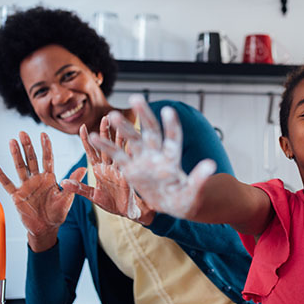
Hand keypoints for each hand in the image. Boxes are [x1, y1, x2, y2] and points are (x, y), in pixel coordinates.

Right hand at [0, 132, 85, 250]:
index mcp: (50, 178)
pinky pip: (7, 184)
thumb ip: (73, 182)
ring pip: (20, 168)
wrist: (47, 228)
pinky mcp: (17, 196)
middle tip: (23, 132)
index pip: (48, 159)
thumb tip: (85, 168)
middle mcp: (37, 179)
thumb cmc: (58, 213)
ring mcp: (26, 186)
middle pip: (32, 160)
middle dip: (28, 146)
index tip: (44, 134)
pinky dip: (1, 175)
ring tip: (12, 141)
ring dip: (16, 155)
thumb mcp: (68, 197)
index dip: (46, 147)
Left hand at [61, 117, 153, 223]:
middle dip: (106, 131)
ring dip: (120, 135)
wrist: (128, 212)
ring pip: (120, 148)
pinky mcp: (132, 173)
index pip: (91, 151)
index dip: (87, 140)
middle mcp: (111, 165)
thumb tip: (63, 182)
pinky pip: (132, 159)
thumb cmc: (110, 203)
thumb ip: (78, 188)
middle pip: (107, 145)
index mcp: (99, 169)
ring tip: (121, 121)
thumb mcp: (92, 196)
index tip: (82, 127)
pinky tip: (135, 137)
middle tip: (106, 117)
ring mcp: (122, 168)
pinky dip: (133, 148)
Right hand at [90, 95, 215, 217]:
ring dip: (123, 128)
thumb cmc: (185, 199)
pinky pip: (117, 155)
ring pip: (132, 139)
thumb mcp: (193, 192)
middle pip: (151, 131)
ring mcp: (143, 159)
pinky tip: (92, 136)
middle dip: (144, 115)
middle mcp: (158, 154)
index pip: (173, 137)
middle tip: (136, 98)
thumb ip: (199, 178)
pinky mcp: (131, 168)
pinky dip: (106, 146)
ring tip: (111, 115)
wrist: (172, 204)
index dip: (171, 125)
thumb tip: (211, 165)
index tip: (169, 110)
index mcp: (173, 158)